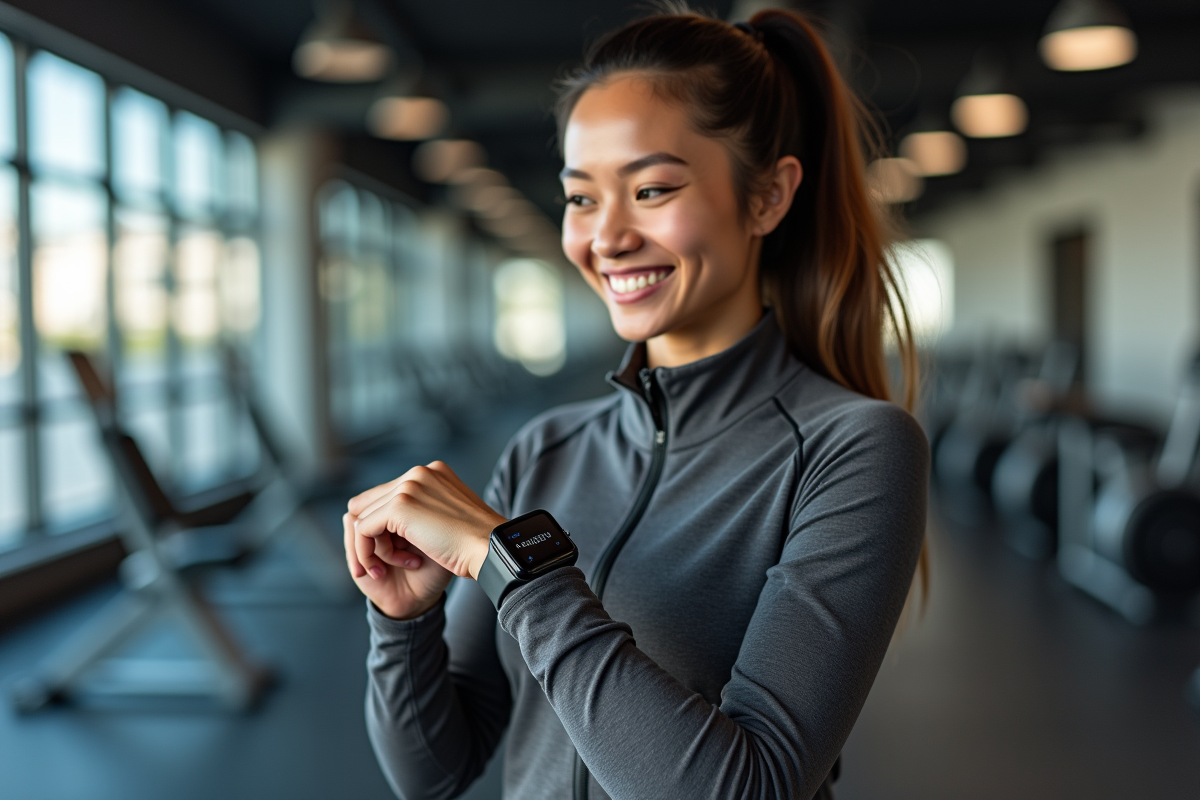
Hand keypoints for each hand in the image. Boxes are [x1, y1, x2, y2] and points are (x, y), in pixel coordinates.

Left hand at [344, 461, 504, 618]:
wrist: (491, 549)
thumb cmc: (476, 543)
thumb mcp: (448, 519)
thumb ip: (425, 511)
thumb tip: (395, 525)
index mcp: (432, 473)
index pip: (387, 495)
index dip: (384, 527)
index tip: (398, 553)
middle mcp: (418, 473)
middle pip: (368, 504)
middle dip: (375, 537)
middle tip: (395, 563)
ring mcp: (408, 486)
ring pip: (363, 518)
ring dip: (376, 548)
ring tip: (400, 565)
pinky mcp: (400, 505)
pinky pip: (363, 530)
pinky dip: (370, 553)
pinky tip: (395, 567)